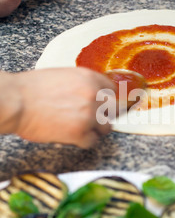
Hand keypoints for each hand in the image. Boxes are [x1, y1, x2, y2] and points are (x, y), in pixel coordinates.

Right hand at [0, 68, 116, 148]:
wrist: (16, 101)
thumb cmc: (31, 89)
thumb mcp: (62, 75)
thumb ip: (81, 84)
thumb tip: (91, 93)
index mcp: (89, 78)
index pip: (112, 89)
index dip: (107, 99)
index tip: (104, 105)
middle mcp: (94, 95)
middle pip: (114, 109)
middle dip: (105, 114)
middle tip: (94, 119)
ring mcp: (89, 115)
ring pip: (106, 127)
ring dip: (95, 129)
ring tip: (80, 129)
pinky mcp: (81, 133)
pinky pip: (92, 141)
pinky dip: (82, 141)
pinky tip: (71, 136)